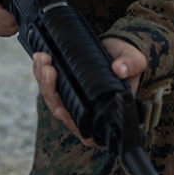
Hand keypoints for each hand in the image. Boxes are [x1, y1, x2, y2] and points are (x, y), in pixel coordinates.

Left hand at [32, 38, 147, 145]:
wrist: (116, 46)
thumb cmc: (127, 60)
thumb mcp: (135, 60)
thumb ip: (131, 65)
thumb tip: (119, 70)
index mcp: (104, 109)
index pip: (85, 128)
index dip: (71, 123)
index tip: (61, 110)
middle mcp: (86, 106)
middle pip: (61, 110)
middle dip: (50, 90)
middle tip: (49, 69)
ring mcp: (73, 95)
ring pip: (51, 97)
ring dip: (42, 78)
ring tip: (42, 59)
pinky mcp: (64, 83)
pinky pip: (47, 83)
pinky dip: (40, 71)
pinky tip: (39, 58)